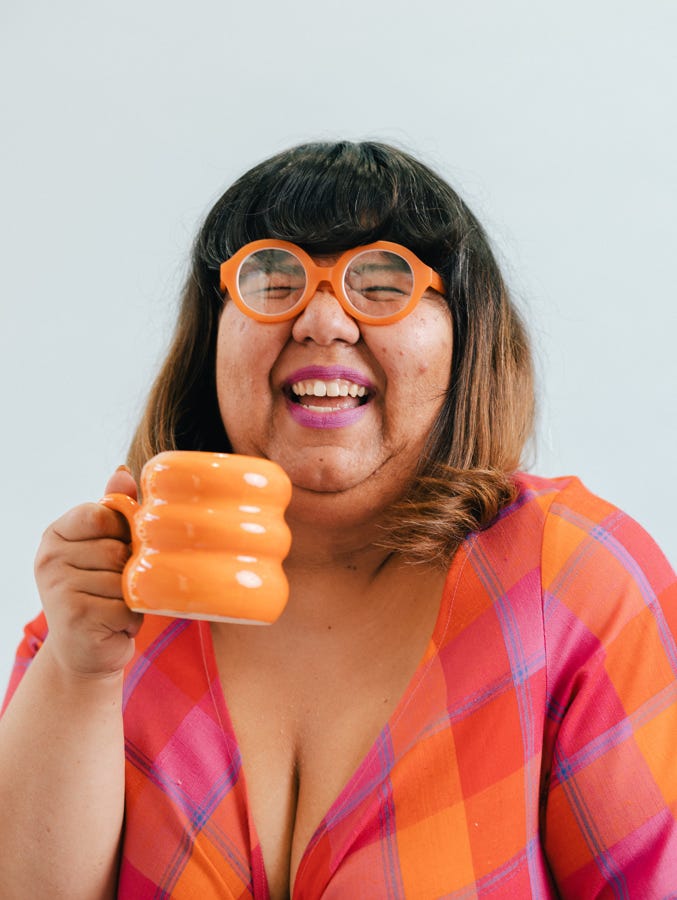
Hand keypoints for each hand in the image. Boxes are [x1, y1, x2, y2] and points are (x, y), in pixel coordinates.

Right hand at [34, 468, 143, 678]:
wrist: (86, 649)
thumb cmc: (102, 591)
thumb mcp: (106, 546)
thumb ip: (114, 510)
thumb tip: (122, 472)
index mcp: (56, 534)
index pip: (104, 514)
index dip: (123, 532)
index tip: (118, 550)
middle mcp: (49, 558)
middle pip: (118, 549)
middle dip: (130, 572)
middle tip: (114, 589)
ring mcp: (58, 588)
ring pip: (125, 579)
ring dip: (132, 598)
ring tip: (113, 607)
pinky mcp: (75, 617)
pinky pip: (126, 606)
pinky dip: (131, 619)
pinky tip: (113, 625)